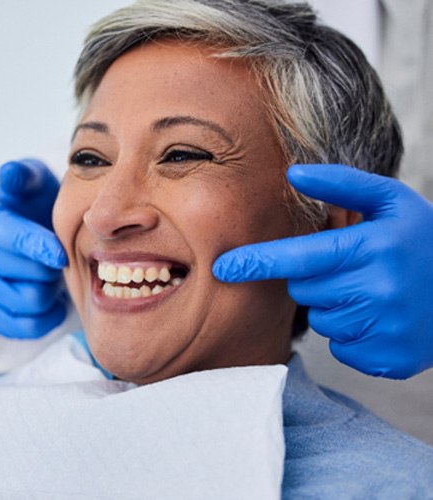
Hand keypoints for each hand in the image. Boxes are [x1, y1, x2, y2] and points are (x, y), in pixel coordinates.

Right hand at [0, 159, 67, 338]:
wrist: (35, 227)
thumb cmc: (36, 204)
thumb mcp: (33, 180)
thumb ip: (24, 176)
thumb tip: (10, 174)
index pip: (13, 239)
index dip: (38, 248)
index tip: (61, 256)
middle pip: (27, 275)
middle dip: (52, 269)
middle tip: (61, 260)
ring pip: (28, 302)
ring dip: (50, 292)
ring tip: (54, 277)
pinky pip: (20, 326)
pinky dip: (43, 318)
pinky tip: (53, 302)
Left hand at [213, 164, 432, 378]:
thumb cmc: (421, 239)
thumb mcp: (390, 201)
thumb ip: (340, 184)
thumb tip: (292, 173)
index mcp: (373, 248)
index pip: (298, 258)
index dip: (256, 262)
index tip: (223, 268)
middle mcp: (377, 292)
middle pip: (304, 291)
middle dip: (315, 279)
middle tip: (350, 267)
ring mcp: (384, 330)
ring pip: (321, 320)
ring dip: (335, 305)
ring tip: (371, 291)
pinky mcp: (388, 360)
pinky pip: (340, 346)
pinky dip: (352, 331)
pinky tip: (379, 316)